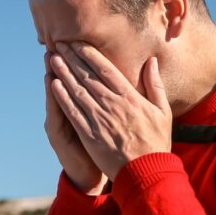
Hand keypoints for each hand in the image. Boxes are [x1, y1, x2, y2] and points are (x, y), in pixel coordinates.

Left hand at [48, 41, 171, 181]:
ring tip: (53, 58)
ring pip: (77, 91)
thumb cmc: (156, 143)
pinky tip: (53, 85)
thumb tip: (151, 61)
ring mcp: (100, 120)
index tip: (77, 42)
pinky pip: (73, 112)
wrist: (146, 172)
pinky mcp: (89, 135)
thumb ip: (155, 85)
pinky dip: (62, 97)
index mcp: (130, 97)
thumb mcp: (162, 111)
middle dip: (72, 58)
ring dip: (63, 73)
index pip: (106, 69)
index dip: (89, 54)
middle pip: (87, 76)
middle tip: (59, 43)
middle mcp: (113, 104)